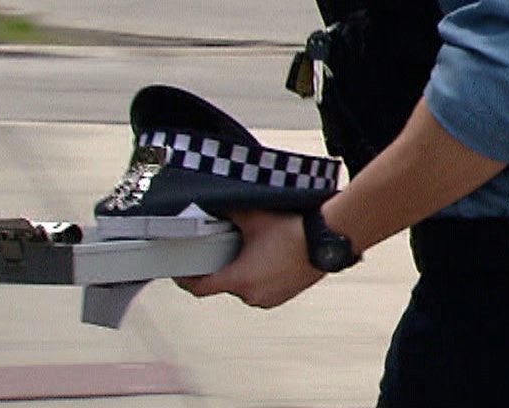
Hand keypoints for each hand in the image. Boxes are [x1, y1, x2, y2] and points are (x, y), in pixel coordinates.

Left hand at [175, 208, 321, 308]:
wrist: (327, 239)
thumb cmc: (294, 232)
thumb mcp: (254, 218)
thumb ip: (229, 215)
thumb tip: (215, 209)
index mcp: (239, 280)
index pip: (200, 288)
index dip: (186, 279)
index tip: (181, 272)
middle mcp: (252, 295)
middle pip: (224, 284)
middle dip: (223, 267)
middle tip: (225, 247)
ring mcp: (270, 298)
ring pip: (245, 287)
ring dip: (244, 272)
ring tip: (252, 250)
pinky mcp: (285, 295)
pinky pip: (263, 288)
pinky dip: (261, 276)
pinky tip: (269, 257)